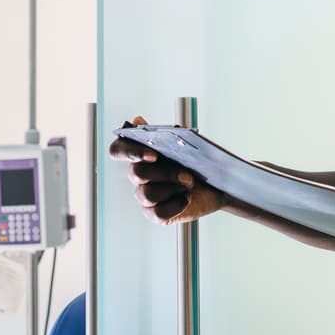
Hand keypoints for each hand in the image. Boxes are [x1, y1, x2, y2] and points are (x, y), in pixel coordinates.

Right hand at [108, 117, 227, 225]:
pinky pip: (158, 213)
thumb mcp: (184, 145)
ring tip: (189, 184)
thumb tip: (137, 121)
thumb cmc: (196, 162)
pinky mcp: (155, 213)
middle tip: (187, 174)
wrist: (216, 185)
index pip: (118, 150)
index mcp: (140, 154)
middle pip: (137, 173)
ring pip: (146, 194)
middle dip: (164, 173)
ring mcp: (144, 195)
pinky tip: (187, 199)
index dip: (129, 152)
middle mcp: (138, 175)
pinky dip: (175, 206)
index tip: (152, 155)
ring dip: (172, 188)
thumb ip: (161, 134)